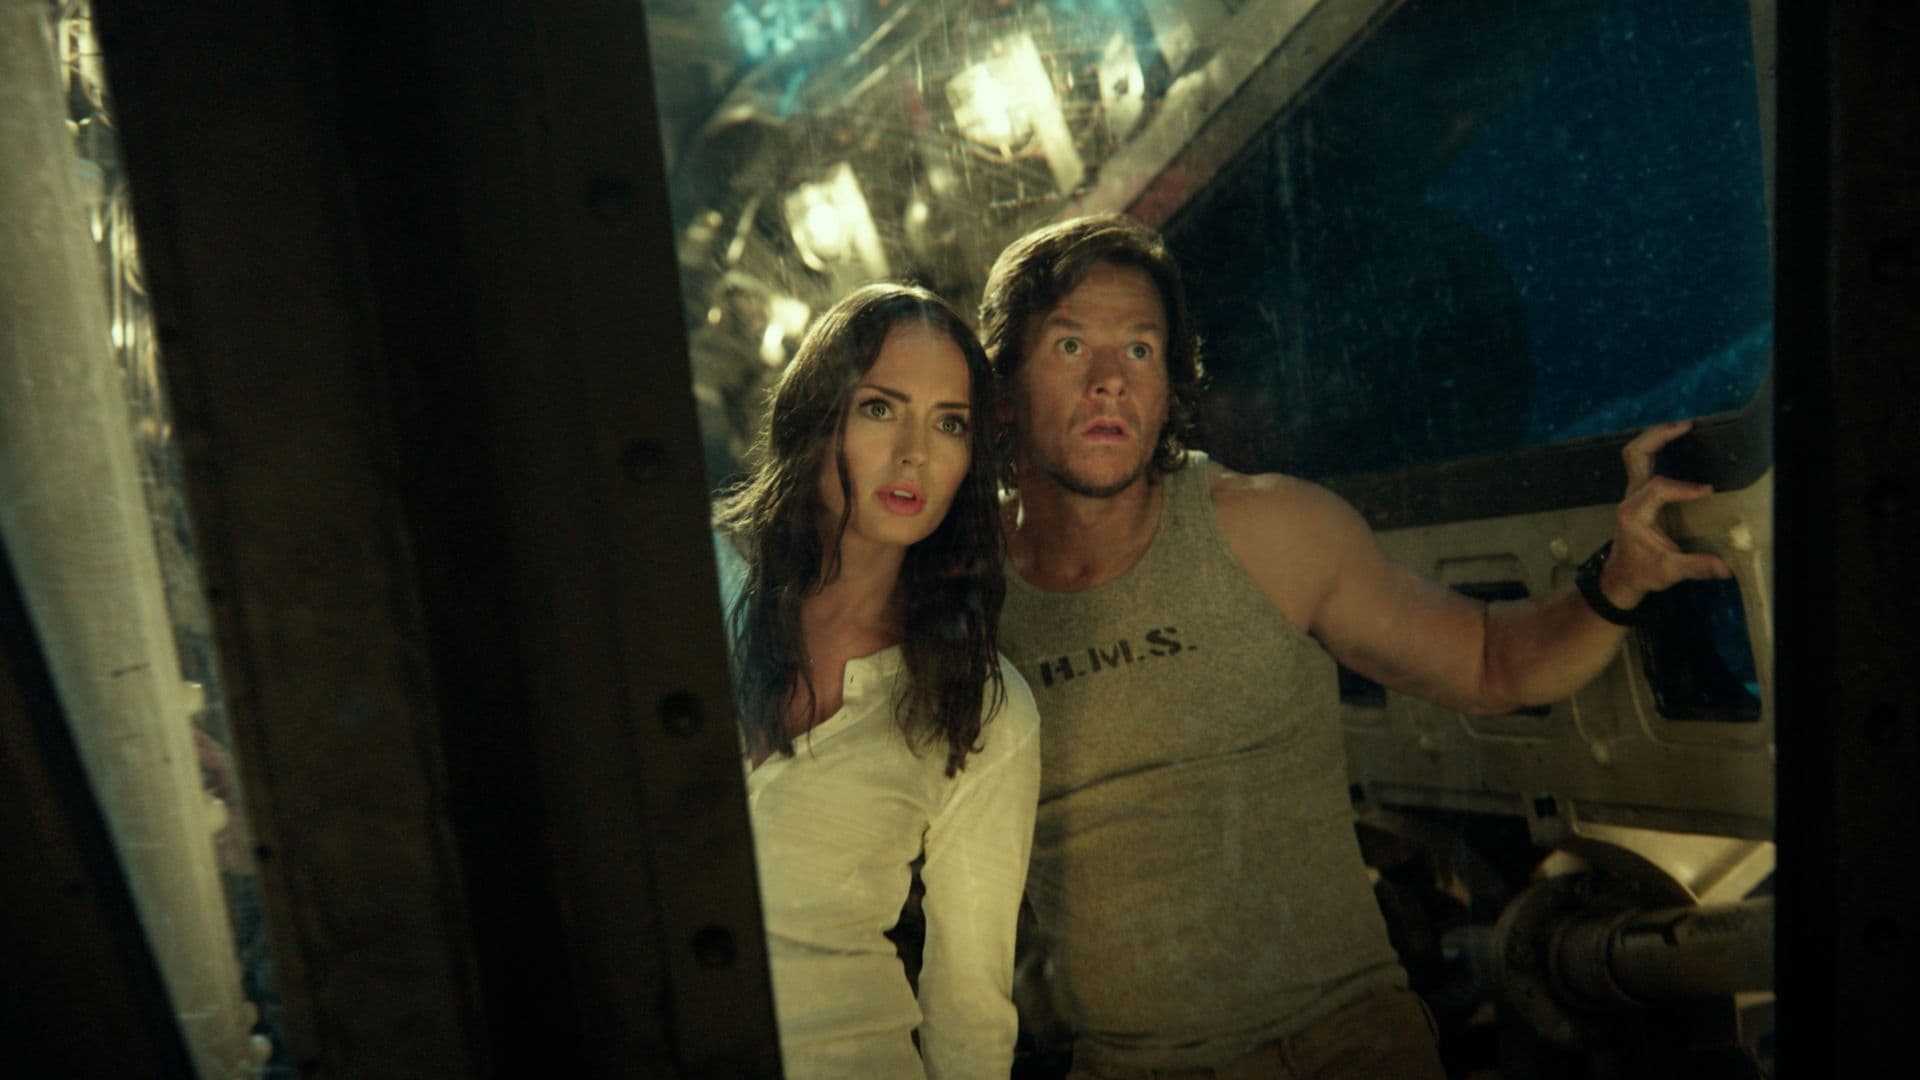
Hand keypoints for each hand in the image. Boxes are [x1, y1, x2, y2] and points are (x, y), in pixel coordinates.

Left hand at [1602, 420, 1733, 609]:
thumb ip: (1696, 566)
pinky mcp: (1639, 492)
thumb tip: (1726, 568)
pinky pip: (1644, 460)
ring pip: (1636, 453)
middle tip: (1687, 426)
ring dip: (1657, 436)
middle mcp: (1631, 498)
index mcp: (1634, 514)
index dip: (1684, 487)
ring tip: (1684, 427)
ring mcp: (1633, 492)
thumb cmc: (1642, 571)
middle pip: (1635, 455)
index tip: (1708, 490)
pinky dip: (1658, 446)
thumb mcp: (1669, 572)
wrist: (1622, 575)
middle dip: (1658, 437)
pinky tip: (1679, 442)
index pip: (1659, 488)